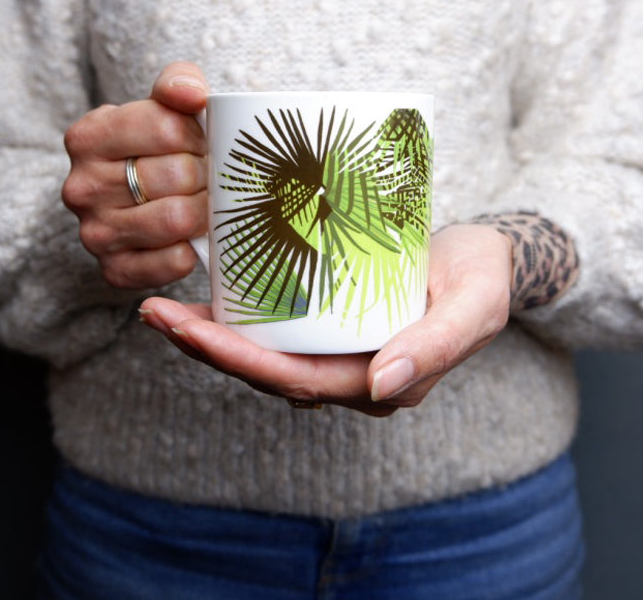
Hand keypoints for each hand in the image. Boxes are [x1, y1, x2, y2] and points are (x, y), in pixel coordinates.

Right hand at [62, 62, 209, 288]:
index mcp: (87, 137)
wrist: (132, 198)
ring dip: (204, 210)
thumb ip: (178, 83)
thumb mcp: (161, 104)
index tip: (200, 141)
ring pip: (176, 218)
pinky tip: (191, 236)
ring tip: (204, 201)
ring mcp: (94, 233)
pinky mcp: (114, 271)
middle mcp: (82, 187)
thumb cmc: (153, 147)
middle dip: (205, 174)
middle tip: (207, 175)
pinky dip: (192, 249)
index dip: (198, 134)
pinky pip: (172, 262)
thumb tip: (192, 94)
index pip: (166, 128)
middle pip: (176, 175)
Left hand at [139, 224, 512, 415]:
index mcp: (381, 383)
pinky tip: (199, 296)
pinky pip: (273, 332)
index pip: (296, 381)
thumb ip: (437, 345)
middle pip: (265, 372)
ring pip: (261, 355)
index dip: (238, 360)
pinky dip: (233, 318)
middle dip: (206, 348)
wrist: (487, 259)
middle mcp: (350, 377)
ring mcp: (336, 355)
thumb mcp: (475, 304)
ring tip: (157, 307)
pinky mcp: (327, 328)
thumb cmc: (482, 276)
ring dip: (208, 337)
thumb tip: (380, 384)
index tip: (189, 329)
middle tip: (155, 312)